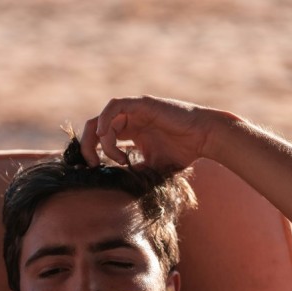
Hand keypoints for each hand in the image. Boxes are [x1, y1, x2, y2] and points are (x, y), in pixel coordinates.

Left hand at [80, 95, 217, 170]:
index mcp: (130, 131)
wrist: (203, 138)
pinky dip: (105, 119)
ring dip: (99, 140)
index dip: (92, 152)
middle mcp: (129, 119)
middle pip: (94, 127)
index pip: (100, 137)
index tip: (97, 168)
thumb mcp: (152, 167)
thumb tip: (117, 185)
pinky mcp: (142, 104)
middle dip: (87, 146)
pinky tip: (104, 136)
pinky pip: (115, 106)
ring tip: (112, 156)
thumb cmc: (184, 152)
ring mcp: (135, 110)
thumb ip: (135, 171)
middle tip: (93, 164)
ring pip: (102, 119)